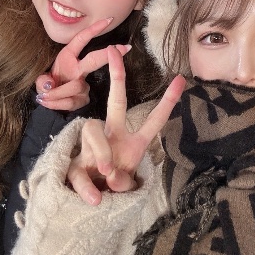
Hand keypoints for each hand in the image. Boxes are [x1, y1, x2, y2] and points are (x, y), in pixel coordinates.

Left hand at [35, 19, 130, 110]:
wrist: (49, 101)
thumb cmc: (48, 85)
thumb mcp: (41, 81)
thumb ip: (42, 81)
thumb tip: (49, 84)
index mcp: (68, 57)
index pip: (82, 40)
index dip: (94, 29)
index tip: (108, 20)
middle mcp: (78, 68)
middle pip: (94, 59)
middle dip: (106, 55)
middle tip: (124, 48)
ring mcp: (83, 84)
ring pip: (77, 87)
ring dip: (59, 93)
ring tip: (44, 97)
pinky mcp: (84, 98)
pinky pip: (72, 102)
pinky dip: (58, 103)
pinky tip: (48, 103)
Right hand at [67, 46, 185, 204]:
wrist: (88, 202)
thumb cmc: (112, 187)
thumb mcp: (125, 187)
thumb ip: (123, 183)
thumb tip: (112, 177)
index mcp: (133, 143)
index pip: (153, 120)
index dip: (167, 101)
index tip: (181, 79)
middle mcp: (113, 137)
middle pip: (116, 102)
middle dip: (117, 76)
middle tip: (113, 52)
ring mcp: (92, 146)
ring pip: (93, 130)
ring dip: (102, 152)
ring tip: (107, 174)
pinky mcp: (74, 161)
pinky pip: (78, 165)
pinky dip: (87, 185)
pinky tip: (95, 198)